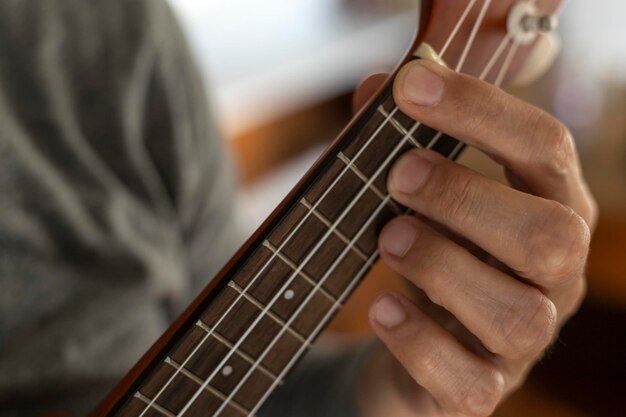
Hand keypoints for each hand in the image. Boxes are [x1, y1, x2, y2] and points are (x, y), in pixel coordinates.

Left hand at [358, 60, 597, 416]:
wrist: (418, 341)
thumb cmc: (431, 248)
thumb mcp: (423, 192)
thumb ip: (400, 138)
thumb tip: (377, 88)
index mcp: (550, 208)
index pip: (545, 148)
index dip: (482, 111)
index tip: (411, 85)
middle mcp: (553, 276)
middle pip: (552, 238)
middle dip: (467, 198)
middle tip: (398, 176)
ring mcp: (524, 339)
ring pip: (517, 315)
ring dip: (443, 267)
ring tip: (387, 239)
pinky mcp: (482, 388)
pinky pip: (468, 382)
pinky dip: (419, 342)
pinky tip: (382, 308)